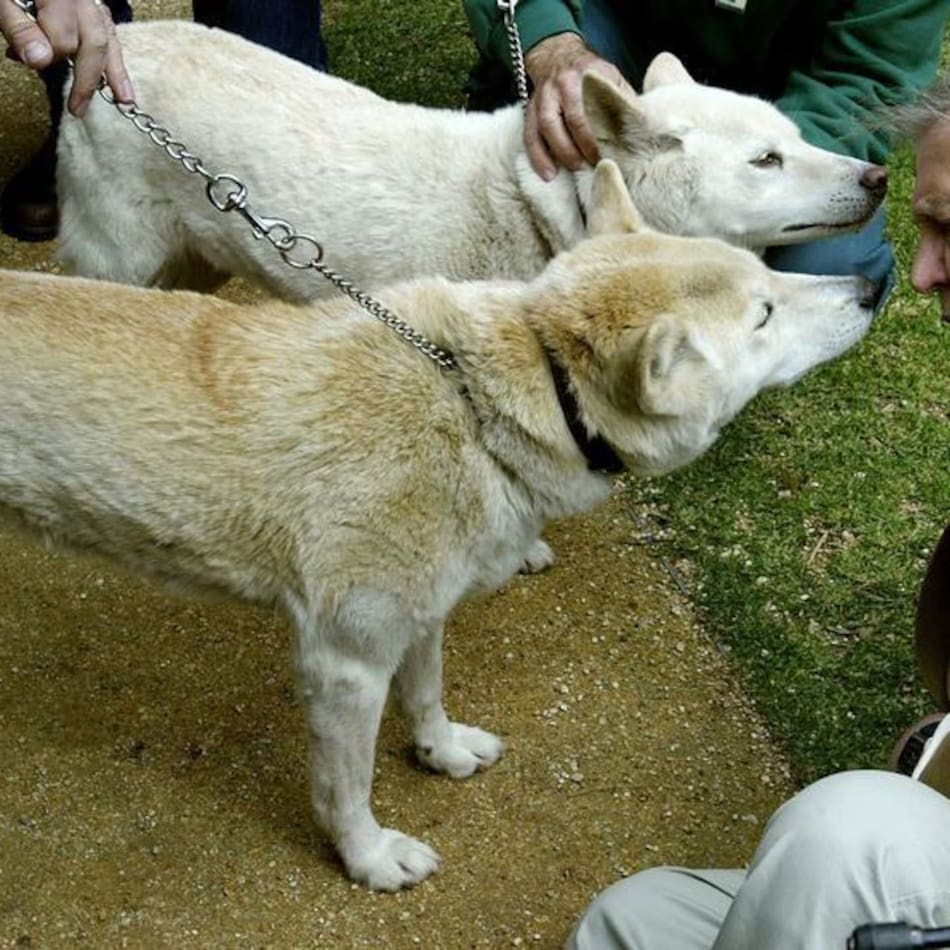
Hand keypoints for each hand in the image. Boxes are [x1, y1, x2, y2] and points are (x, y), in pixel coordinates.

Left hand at [0, 0, 132, 116]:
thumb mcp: (5, 4)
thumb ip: (20, 29)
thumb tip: (40, 60)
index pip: (63, 38)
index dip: (51, 56)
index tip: (34, 63)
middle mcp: (84, 2)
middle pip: (94, 44)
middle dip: (86, 81)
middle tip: (77, 109)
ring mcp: (95, 8)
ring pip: (110, 44)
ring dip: (115, 77)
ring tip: (123, 102)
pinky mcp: (100, 16)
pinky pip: (114, 41)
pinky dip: (119, 67)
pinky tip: (125, 91)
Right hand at [524, 32, 632, 180]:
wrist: (556, 55)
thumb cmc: (589, 71)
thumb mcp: (610, 76)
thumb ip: (622, 98)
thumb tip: (642, 125)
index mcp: (584, 75)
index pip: (589, 109)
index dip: (596, 136)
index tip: (607, 155)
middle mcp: (560, 85)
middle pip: (568, 120)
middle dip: (579, 147)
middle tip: (590, 166)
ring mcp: (542, 98)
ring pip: (545, 129)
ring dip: (559, 153)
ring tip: (571, 170)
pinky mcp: (530, 111)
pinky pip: (530, 136)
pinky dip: (538, 157)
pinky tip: (548, 174)